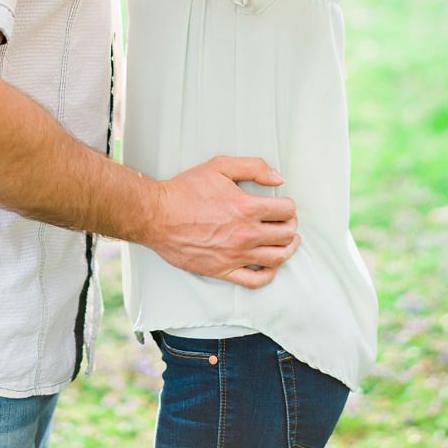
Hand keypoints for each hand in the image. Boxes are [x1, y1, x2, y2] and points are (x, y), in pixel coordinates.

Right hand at [147, 155, 300, 288]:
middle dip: (291, 226)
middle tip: (286, 223)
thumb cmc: (186, 190)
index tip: (284, 206)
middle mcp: (245, 234)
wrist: (156, 216)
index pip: (287, 210)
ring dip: (288, 250)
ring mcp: (235, 255)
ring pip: (277, 258)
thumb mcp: (220, 166)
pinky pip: (255, 281)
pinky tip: (270, 265)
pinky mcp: (222, 271)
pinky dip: (269, 274)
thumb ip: (254, 167)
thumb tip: (279, 178)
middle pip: (286, 235)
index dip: (289, 206)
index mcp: (247, 208)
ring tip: (287, 242)